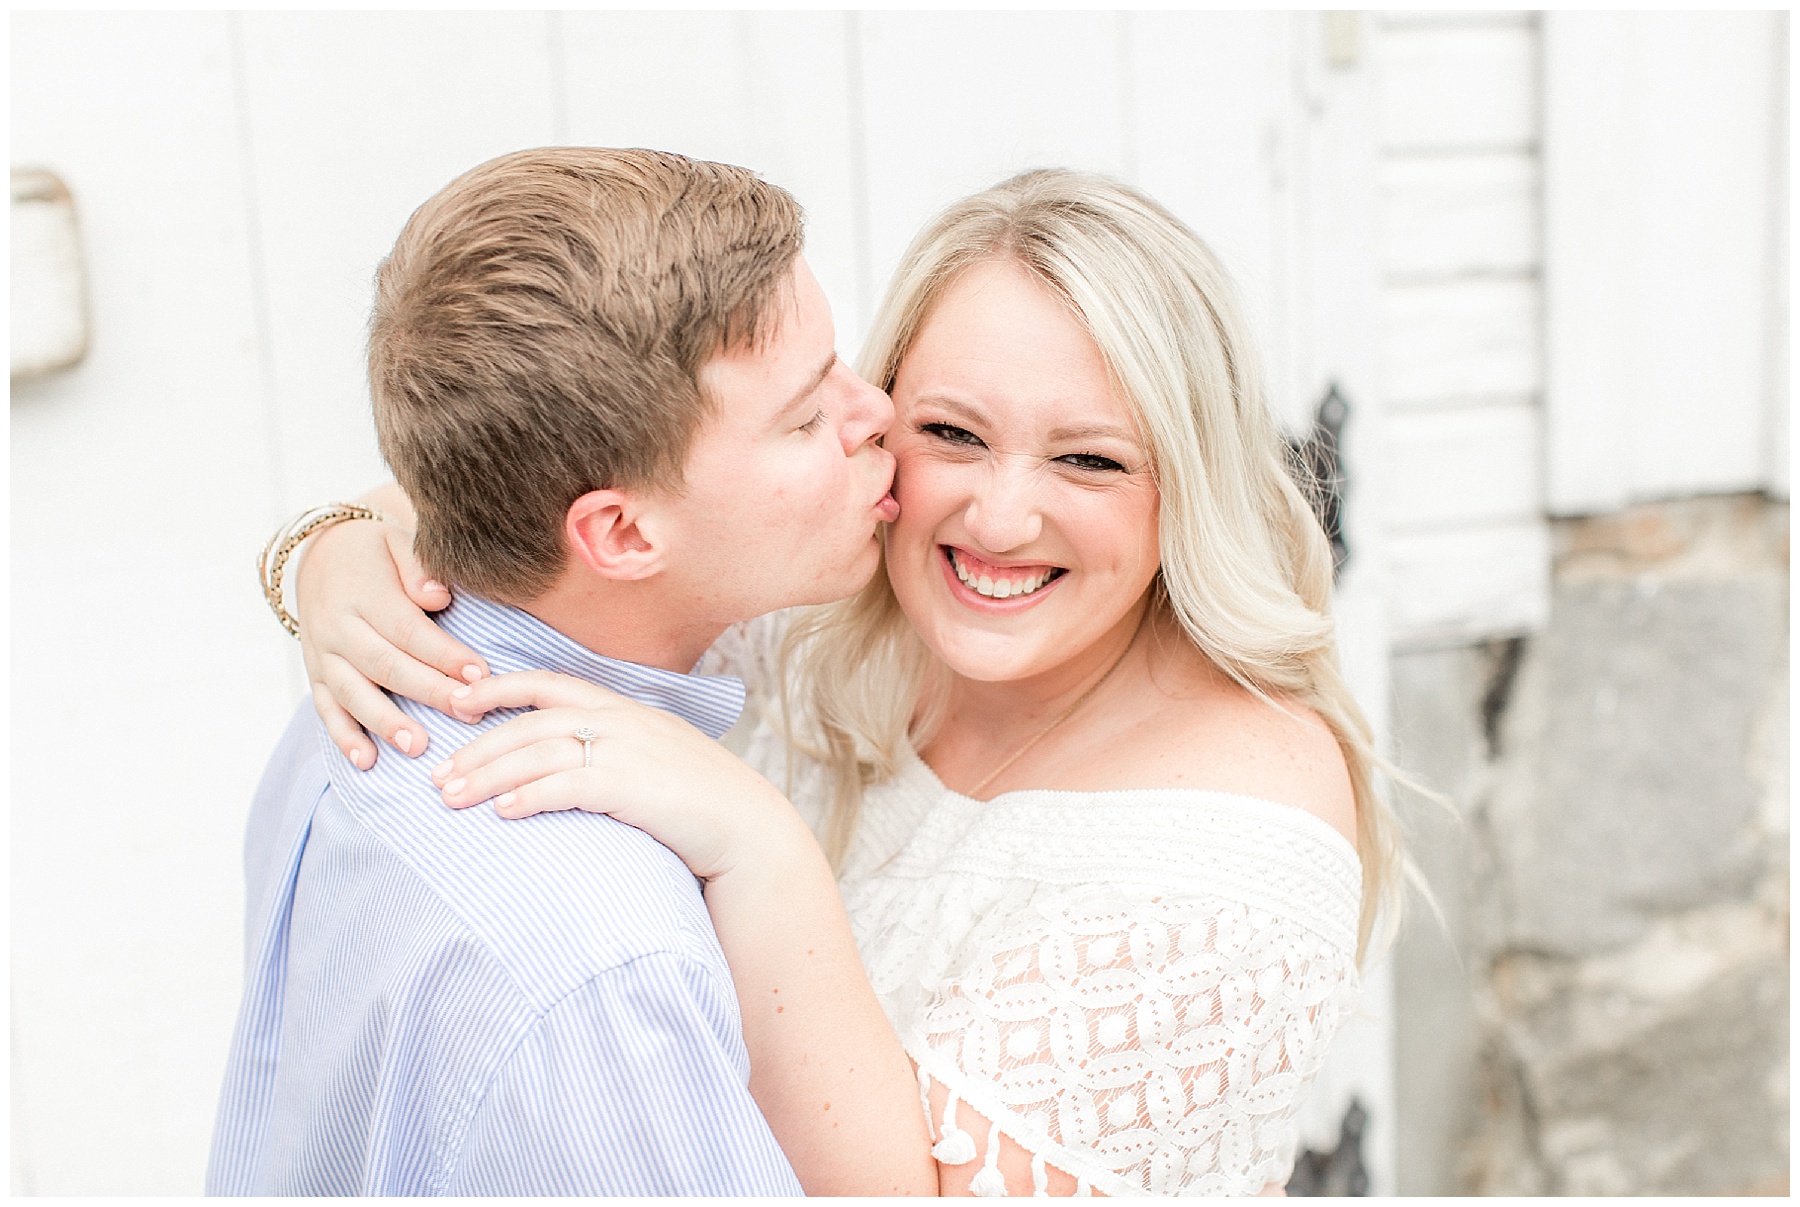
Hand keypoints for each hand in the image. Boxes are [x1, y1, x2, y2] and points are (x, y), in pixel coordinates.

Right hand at [295, 499, 488, 767]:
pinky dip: (344, 736)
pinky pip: (326, 709)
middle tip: (467, 712)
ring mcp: (322, 654)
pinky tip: (367, 761)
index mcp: (363, 593)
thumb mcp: (397, 541)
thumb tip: (437, 596)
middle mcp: (338, 626)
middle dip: (428, 691)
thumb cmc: (378, 553)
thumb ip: (418, 566)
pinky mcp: (316, 675)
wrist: (321, 556)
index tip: (479, 673)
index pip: (407, 629)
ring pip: (353, 693)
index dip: (442, 653)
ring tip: (418, 746)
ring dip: (385, 722)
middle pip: (385, 664)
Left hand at [431, 670, 793, 881]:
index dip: (500, 687)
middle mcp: (623, 721)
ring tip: (450, 796)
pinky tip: (502, 813)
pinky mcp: (633, 787)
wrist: (751, 831)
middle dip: (479, 744)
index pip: (551, 683)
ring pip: (540, 751)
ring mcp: (629, 751)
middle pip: (533, 719)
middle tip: (437, 772)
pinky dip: (529, 796)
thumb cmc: (703, 805)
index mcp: (627, 709)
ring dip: (489, 773)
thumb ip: (618, 751)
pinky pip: (567, 785)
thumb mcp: (660, 760)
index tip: (459, 702)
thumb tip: (574, 763)